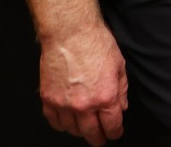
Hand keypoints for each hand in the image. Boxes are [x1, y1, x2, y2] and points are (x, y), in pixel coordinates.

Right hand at [39, 23, 127, 144]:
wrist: (70, 34)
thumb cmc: (95, 44)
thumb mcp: (119, 66)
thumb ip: (121, 90)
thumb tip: (121, 106)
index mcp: (105, 97)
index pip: (112, 125)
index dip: (115, 133)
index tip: (115, 134)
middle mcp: (84, 105)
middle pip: (91, 133)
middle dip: (98, 138)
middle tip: (101, 139)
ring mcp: (64, 104)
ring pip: (72, 129)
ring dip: (80, 131)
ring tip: (85, 128)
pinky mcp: (48, 99)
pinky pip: (54, 121)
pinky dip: (61, 124)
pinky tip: (67, 121)